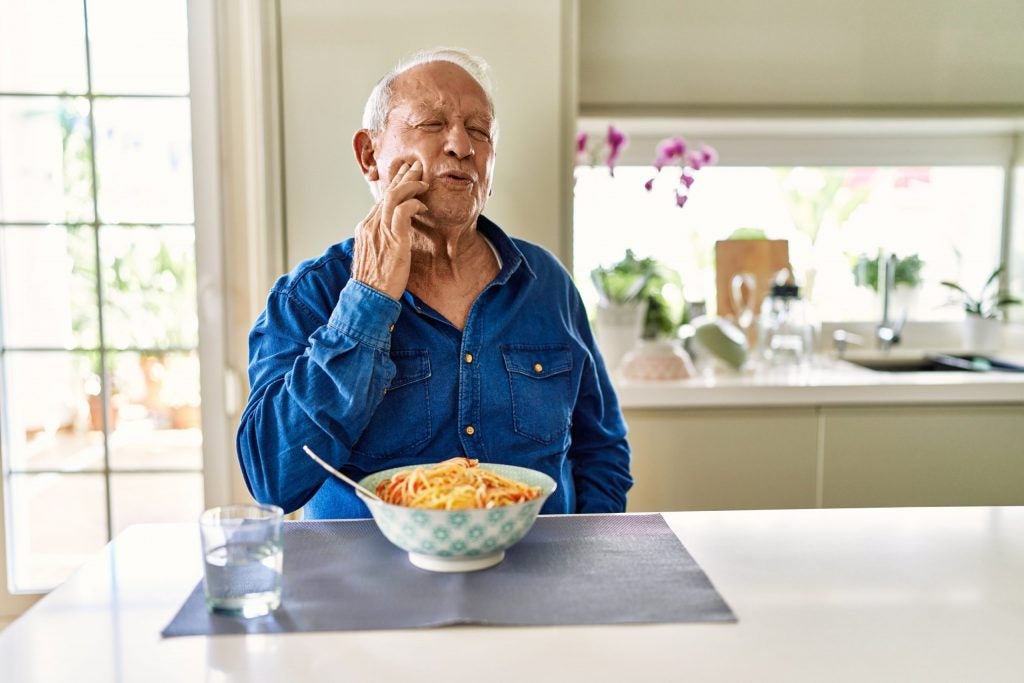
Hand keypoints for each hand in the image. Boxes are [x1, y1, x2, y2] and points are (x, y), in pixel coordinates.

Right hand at [352, 161, 428, 299]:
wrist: (369, 297)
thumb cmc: (375, 283)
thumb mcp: (376, 257)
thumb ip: (382, 243)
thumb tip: (392, 239)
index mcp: (366, 229)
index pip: (380, 201)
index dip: (393, 187)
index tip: (404, 177)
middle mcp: (370, 226)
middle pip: (386, 193)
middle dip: (401, 177)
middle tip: (414, 165)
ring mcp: (380, 231)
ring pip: (393, 197)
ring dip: (409, 185)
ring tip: (422, 179)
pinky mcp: (393, 239)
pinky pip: (402, 212)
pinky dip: (412, 204)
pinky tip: (421, 204)